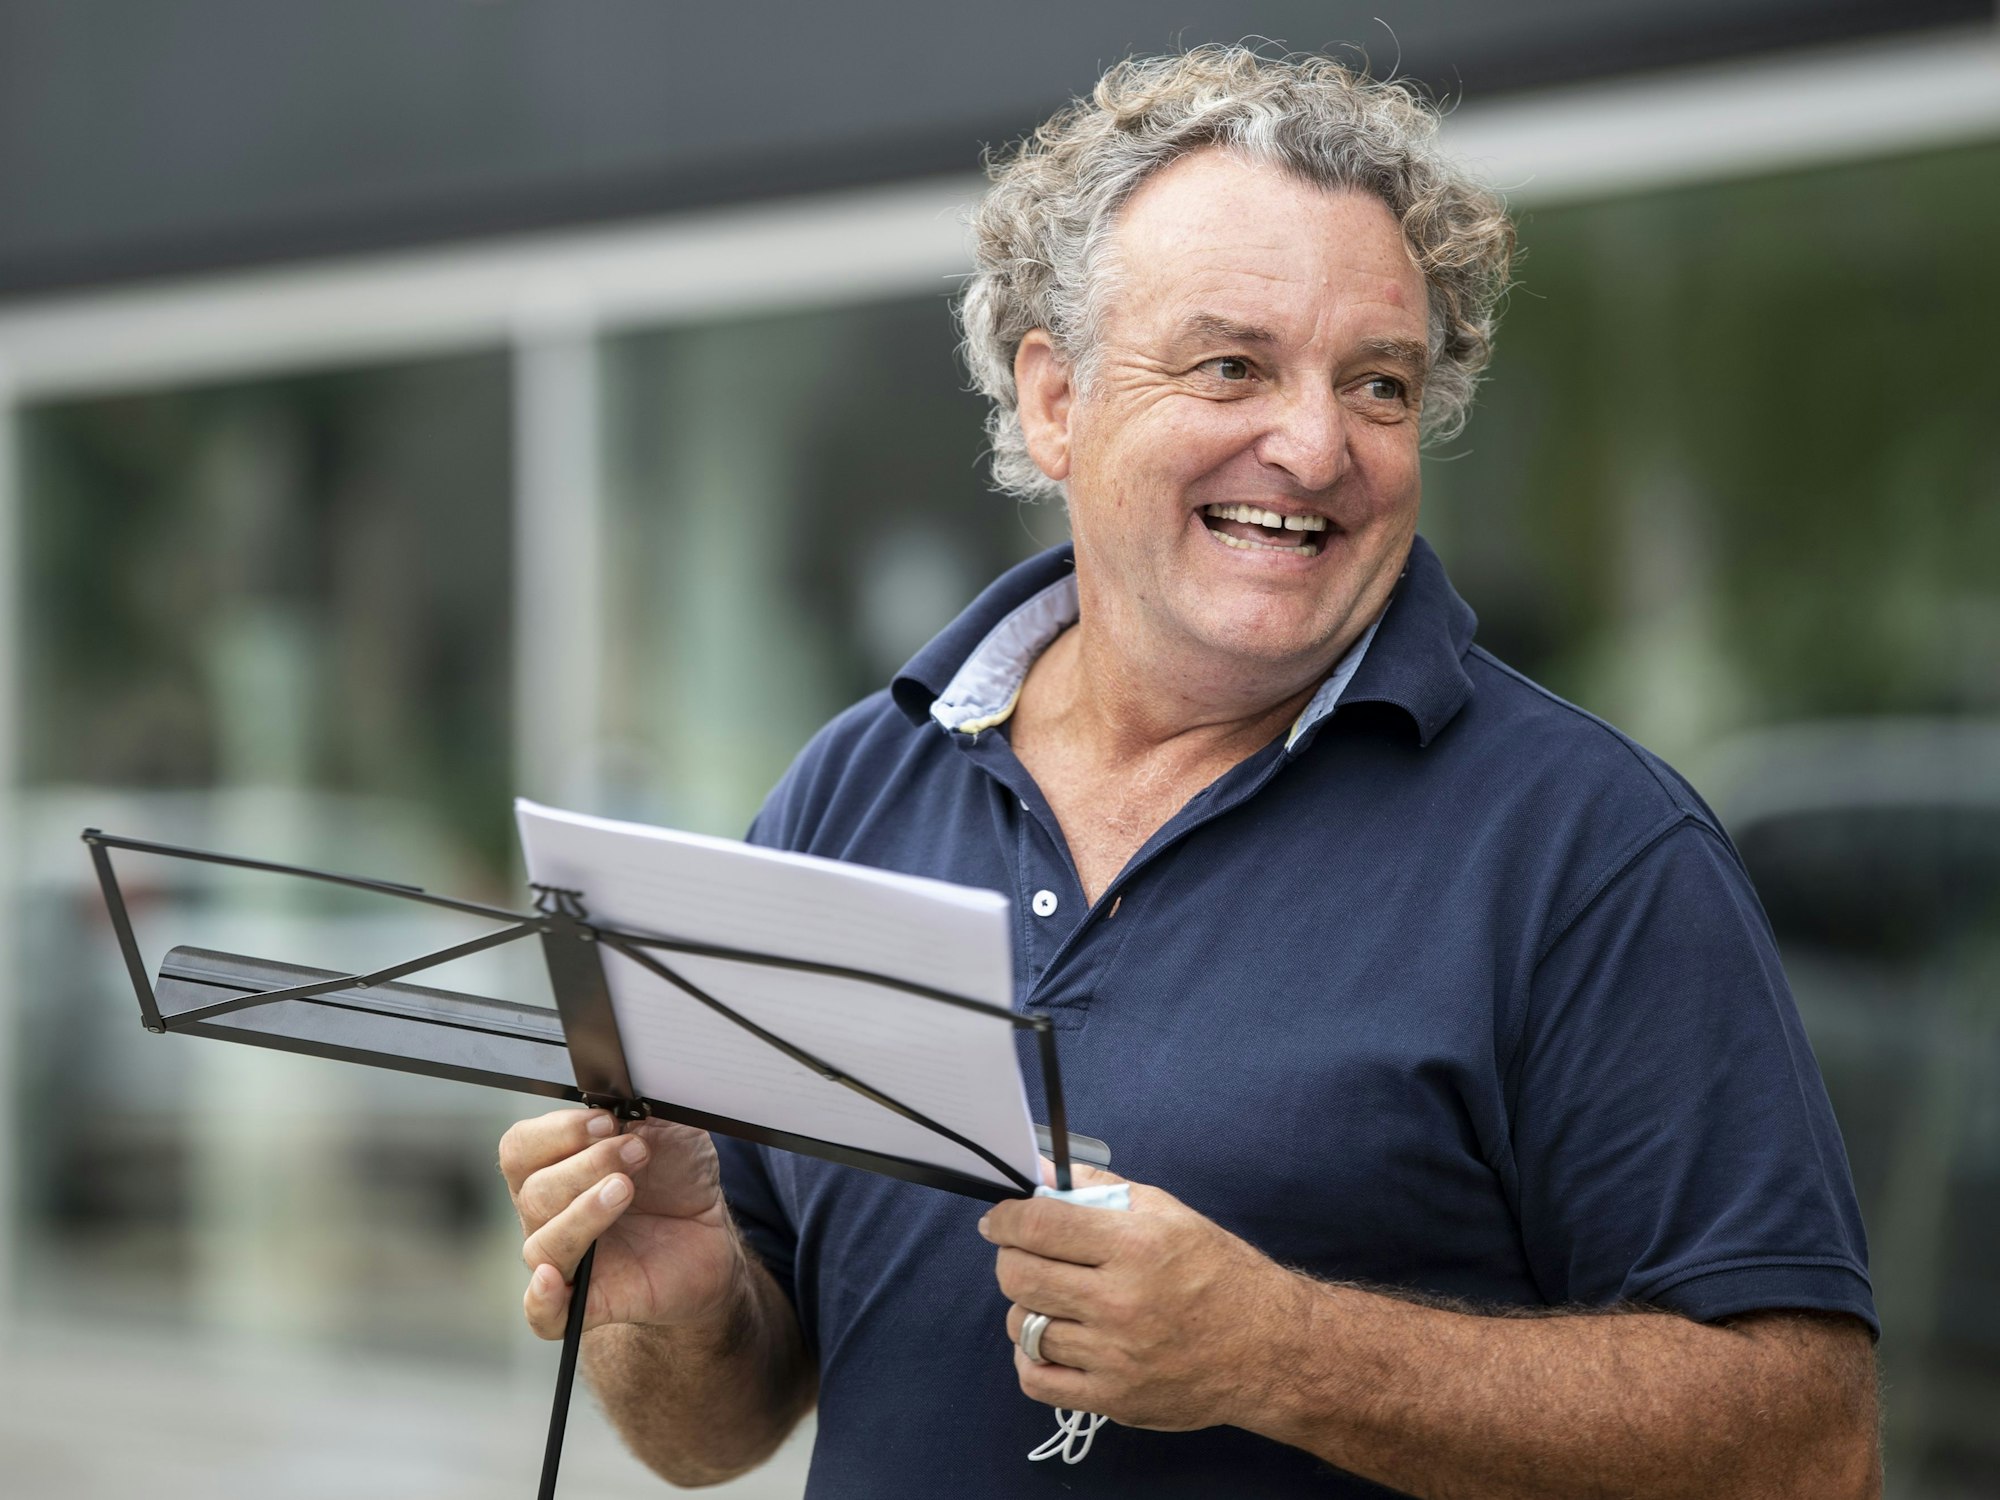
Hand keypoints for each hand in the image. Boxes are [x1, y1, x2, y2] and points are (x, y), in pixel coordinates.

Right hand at [499, 1108, 746, 1340]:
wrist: (710, 1235)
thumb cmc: (677, 1178)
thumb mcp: (672, 1131)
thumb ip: (645, 1109)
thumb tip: (624, 1096)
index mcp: (555, 1167)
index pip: (520, 1148)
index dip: (557, 1132)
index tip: (607, 1121)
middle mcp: (548, 1215)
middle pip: (534, 1192)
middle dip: (586, 1165)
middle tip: (636, 1153)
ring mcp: (567, 1261)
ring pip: (542, 1245)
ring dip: (583, 1212)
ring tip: (625, 1190)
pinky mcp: (589, 1304)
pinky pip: (544, 1315)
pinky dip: (541, 1300)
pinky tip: (554, 1279)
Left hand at [980, 1163, 1304, 1430]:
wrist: (1269, 1349)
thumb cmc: (1217, 1273)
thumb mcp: (1166, 1213)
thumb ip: (1099, 1189)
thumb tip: (1039, 1172)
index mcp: (1135, 1246)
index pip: (1038, 1226)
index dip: (1005, 1219)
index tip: (999, 1221)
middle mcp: (1122, 1302)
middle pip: (1019, 1277)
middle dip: (1010, 1260)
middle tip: (1024, 1256)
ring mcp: (1116, 1356)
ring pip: (1024, 1328)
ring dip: (1027, 1309)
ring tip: (1053, 1299)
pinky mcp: (1115, 1399)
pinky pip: (1037, 1381)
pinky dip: (1032, 1359)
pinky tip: (1055, 1340)